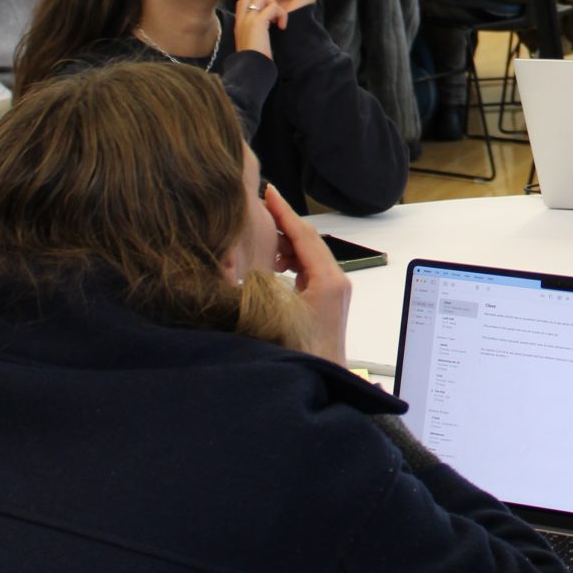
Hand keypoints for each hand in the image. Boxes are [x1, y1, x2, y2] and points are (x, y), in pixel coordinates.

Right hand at [234, 0, 278, 58]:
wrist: (250, 70)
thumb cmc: (255, 60)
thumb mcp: (252, 41)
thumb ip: (255, 29)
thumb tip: (268, 22)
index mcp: (239, 22)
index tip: (269, 12)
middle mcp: (241, 18)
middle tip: (274, 10)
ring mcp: (248, 19)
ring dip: (275, 6)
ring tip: (278, 21)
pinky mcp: (257, 23)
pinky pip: (273, 7)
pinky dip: (282, 15)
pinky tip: (282, 26)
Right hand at [265, 184, 351, 363]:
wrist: (325, 380)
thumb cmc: (303, 356)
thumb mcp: (277, 317)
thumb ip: (261, 286)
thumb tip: (235, 262)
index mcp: (328, 280)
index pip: (304, 235)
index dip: (283, 212)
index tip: (268, 192)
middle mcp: (337, 281)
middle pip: (309, 240)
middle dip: (284, 222)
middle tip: (260, 207)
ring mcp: (335, 289)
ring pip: (310, 253)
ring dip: (287, 242)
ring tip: (261, 237)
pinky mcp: (329, 298)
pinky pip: (311, 267)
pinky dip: (292, 259)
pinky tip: (273, 263)